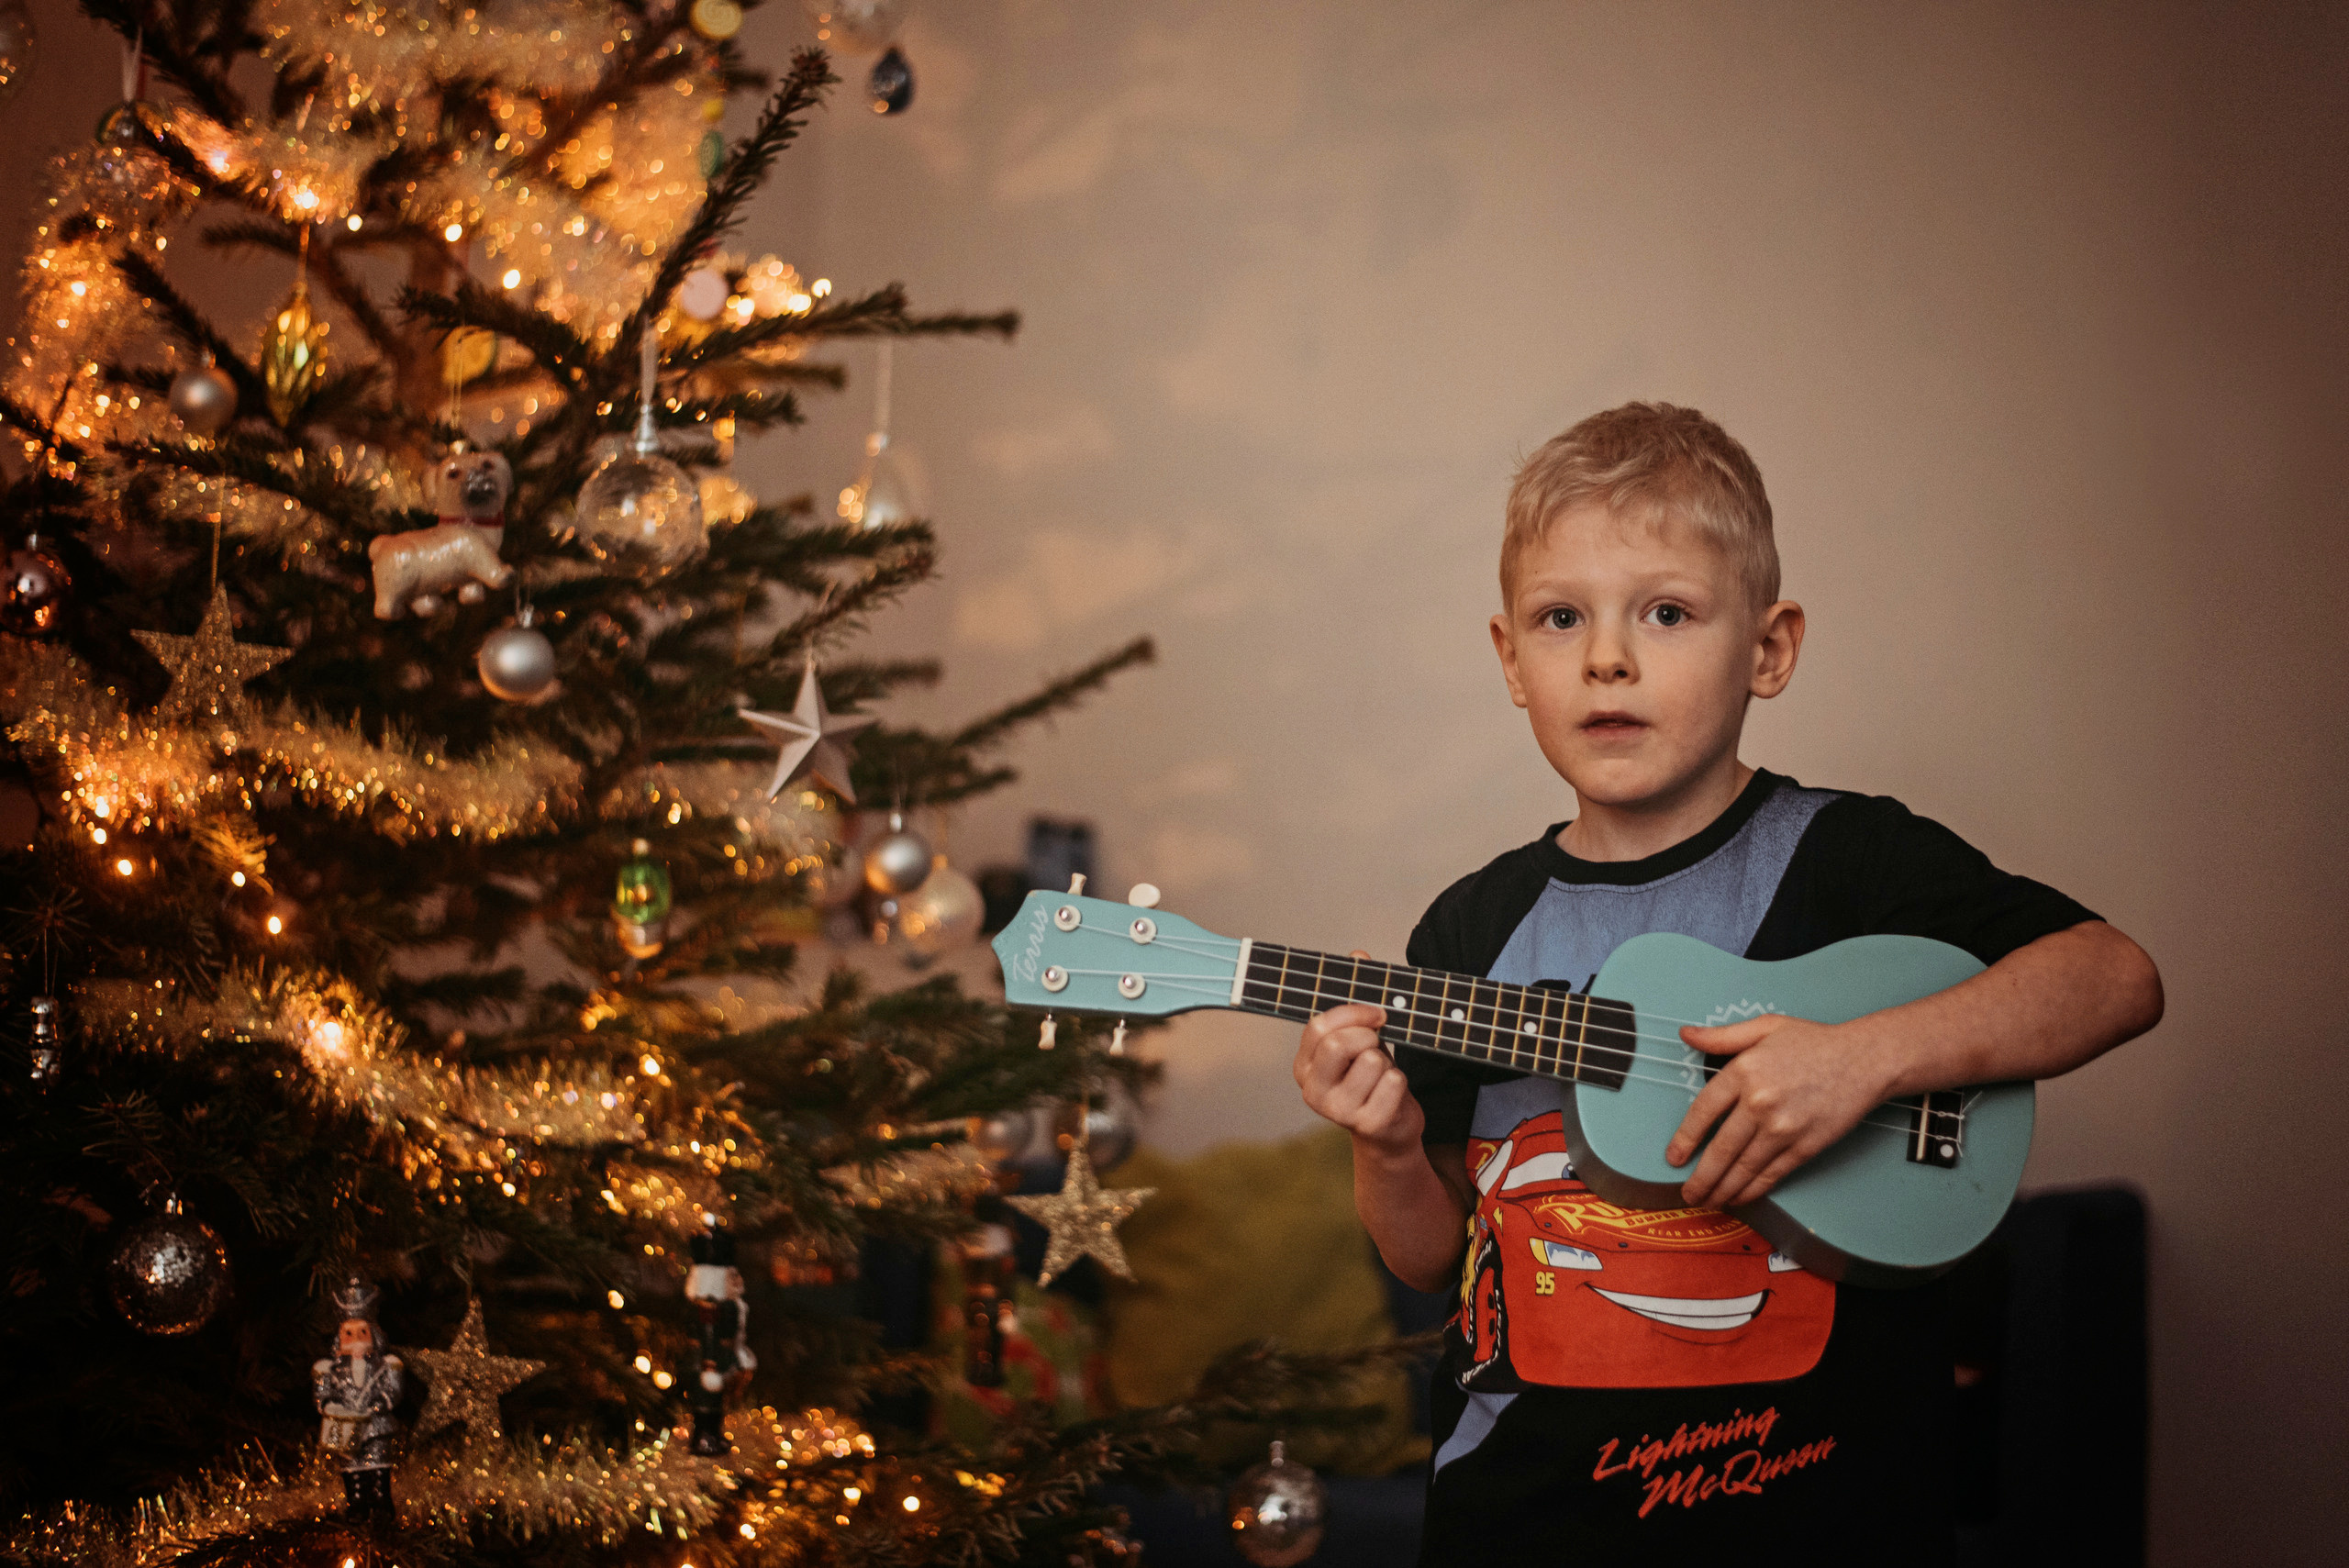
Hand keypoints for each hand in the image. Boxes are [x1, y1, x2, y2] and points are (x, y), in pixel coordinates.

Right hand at [1292, 950, 1421, 1157]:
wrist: (1389, 1131)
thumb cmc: (1372, 1079)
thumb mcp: (1360, 1039)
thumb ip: (1356, 1000)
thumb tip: (1357, 956)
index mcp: (1304, 1065)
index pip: (1319, 1026)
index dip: (1353, 1012)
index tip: (1377, 1013)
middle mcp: (1312, 1090)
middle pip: (1339, 1043)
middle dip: (1369, 1036)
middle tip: (1380, 1042)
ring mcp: (1337, 1111)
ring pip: (1371, 1061)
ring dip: (1388, 1062)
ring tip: (1384, 1075)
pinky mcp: (1367, 1125)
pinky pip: (1393, 1083)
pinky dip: (1401, 1081)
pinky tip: (1393, 1093)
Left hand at [1664, 1014, 1896, 1208]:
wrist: (1866, 1060)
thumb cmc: (1815, 1042)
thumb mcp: (1765, 1027)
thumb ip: (1721, 1036)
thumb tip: (1685, 1034)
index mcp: (1744, 1071)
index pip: (1702, 1111)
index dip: (1684, 1139)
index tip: (1673, 1158)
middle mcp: (1759, 1102)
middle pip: (1720, 1149)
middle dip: (1701, 1177)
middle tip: (1687, 1194)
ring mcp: (1783, 1128)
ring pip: (1744, 1168)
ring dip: (1722, 1189)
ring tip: (1707, 1201)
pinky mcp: (1806, 1146)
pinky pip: (1771, 1174)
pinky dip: (1752, 1190)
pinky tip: (1739, 1197)